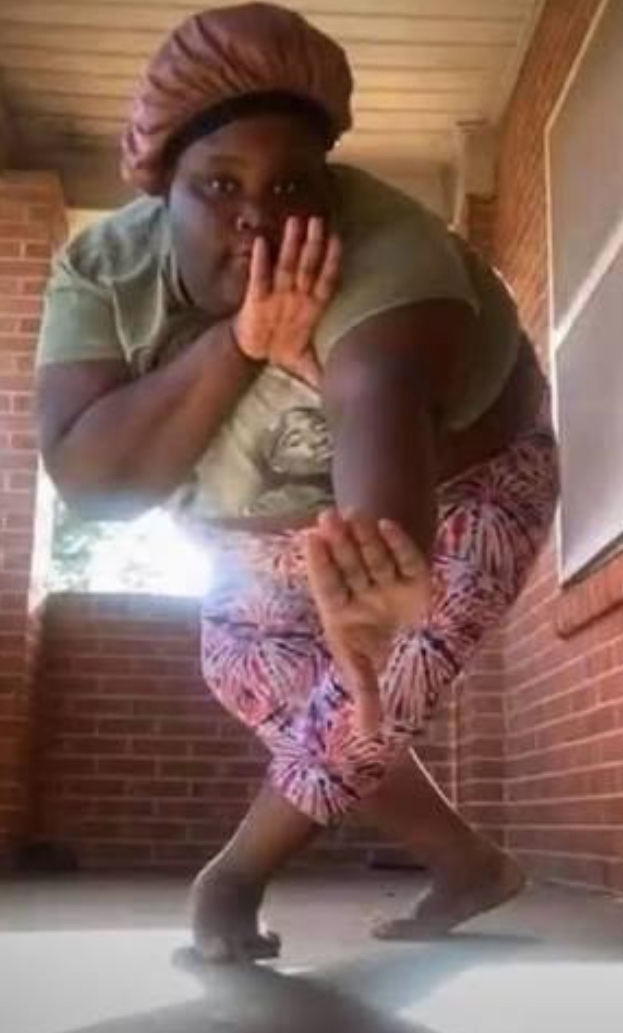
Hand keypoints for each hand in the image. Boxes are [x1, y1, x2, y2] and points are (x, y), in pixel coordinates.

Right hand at [233, 217, 340, 386]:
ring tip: (296, 222)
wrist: (254, 352)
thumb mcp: (306, 363)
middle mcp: (296, 295)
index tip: (340, 240)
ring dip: (291, 245)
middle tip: (319, 221)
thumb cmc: (283, 348)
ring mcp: (277, 294)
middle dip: (314, 244)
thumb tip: (341, 391)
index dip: (333, 262)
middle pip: (308, 266)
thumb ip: (323, 373)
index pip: (326, 280)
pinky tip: (263, 242)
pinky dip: (261, 261)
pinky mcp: (256, 299)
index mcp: (312, 307)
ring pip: (286, 266)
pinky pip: (259, 277)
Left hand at [305, 510, 430, 735]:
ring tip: (349, 514)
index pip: (329, 586)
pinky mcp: (415, 579)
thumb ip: (368, 698)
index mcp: (344, 617)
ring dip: (362, 537)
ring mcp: (387, 584)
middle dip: (339, 544)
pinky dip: (397, 542)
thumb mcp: (370, 677)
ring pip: (372, 558)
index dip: (320, 564)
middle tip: (327, 518)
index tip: (310, 540)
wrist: (415, 645)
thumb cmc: (382, 659)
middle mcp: (363, 595)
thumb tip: (367, 736)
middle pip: (350, 566)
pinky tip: (384, 524)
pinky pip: (405, 558)